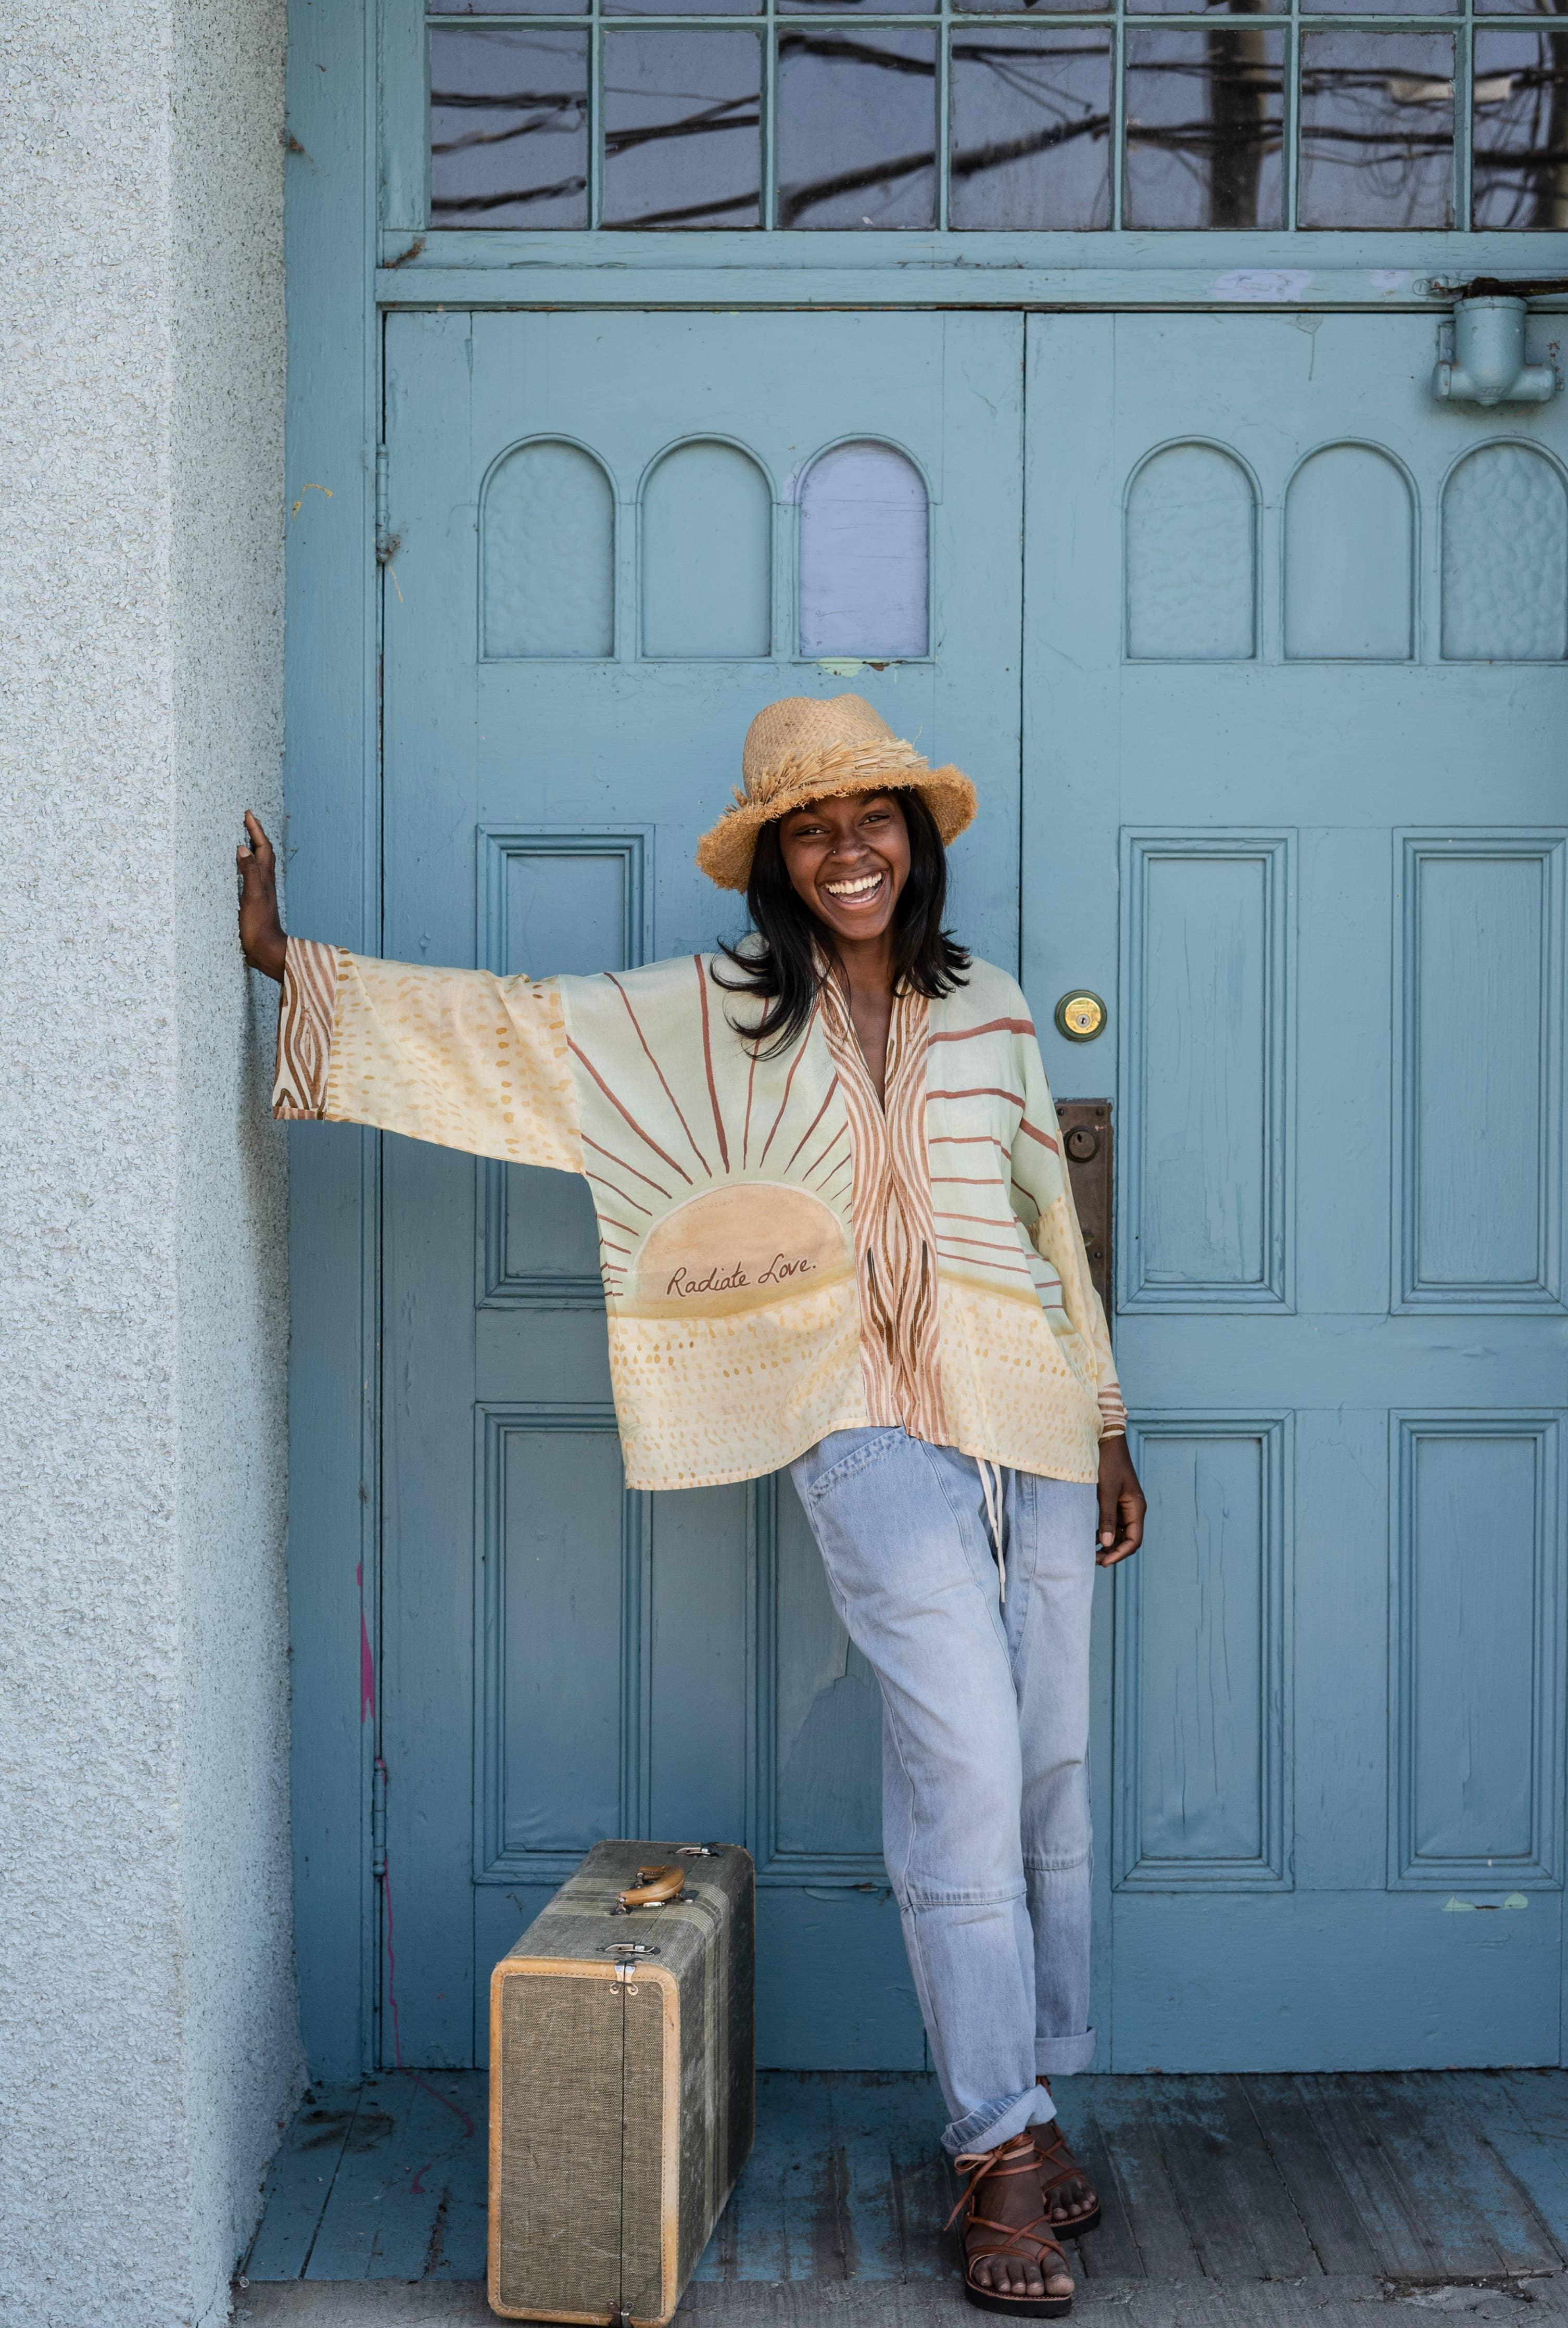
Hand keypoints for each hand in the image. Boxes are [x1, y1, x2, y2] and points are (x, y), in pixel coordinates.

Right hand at [237, 811, 286, 981]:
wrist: (265, 950)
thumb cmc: (259, 925)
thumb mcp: (252, 896)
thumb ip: (248, 872)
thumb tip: (243, 847)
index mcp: (265, 879)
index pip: (263, 847)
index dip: (256, 830)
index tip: (248, 814)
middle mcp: (265, 883)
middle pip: (264, 853)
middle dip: (256, 835)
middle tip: (247, 821)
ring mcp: (261, 893)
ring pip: (258, 865)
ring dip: (253, 849)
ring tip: (243, 839)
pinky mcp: (255, 903)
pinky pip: (251, 877)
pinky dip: (246, 867)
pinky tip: (239, 871)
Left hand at [1096, 1435, 1144, 1566]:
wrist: (1106, 1441)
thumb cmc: (1108, 1463)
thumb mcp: (1106, 1491)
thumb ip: (1107, 1517)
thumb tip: (1107, 1544)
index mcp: (1137, 1508)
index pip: (1134, 1540)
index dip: (1120, 1554)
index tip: (1103, 1562)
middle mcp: (1133, 1509)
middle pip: (1128, 1540)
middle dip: (1113, 1552)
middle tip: (1093, 1560)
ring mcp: (1124, 1506)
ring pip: (1119, 1533)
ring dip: (1108, 1544)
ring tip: (1091, 1553)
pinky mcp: (1114, 1501)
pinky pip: (1112, 1524)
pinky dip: (1104, 1533)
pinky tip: (1091, 1538)